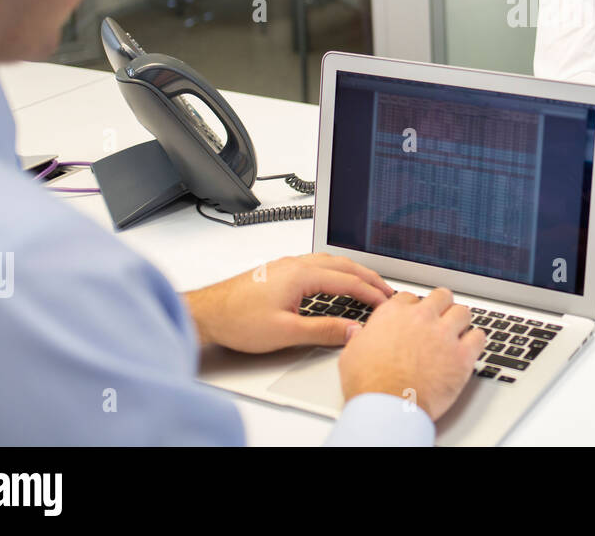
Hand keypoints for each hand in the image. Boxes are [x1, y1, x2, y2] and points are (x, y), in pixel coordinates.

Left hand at [183, 252, 393, 352]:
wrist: (207, 313)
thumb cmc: (237, 320)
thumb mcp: (286, 332)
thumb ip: (324, 331)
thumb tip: (352, 330)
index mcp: (301, 274)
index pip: (348, 281)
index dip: (371, 294)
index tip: (386, 304)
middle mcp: (296, 264)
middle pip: (344, 265)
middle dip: (369, 278)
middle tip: (387, 291)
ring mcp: (287, 265)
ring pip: (331, 262)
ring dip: (353, 272)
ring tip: (368, 285)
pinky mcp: (279, 270)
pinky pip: (318, 264)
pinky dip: (337, 271)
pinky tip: (336, 281)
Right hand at [337, 288, 484, 420]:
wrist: (387, 407)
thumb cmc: (369, 384)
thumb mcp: (352, 354)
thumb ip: (360, 338)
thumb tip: (358, 333)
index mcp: (394, 314)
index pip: (411, 298)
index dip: (414, 308)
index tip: (415, 318)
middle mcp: (421, 318)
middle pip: (441, 297)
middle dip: (441, 306)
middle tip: (440, 319)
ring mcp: (444, 334)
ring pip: (462, 312)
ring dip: (460, 321)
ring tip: (457, 332)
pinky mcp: (462, 355)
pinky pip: (479, 337)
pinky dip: (475, 341)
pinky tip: (469, 348)